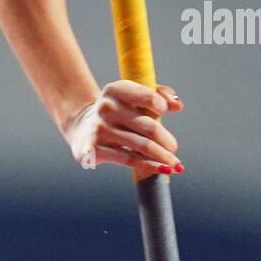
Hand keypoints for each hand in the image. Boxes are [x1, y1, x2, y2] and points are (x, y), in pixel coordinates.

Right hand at [64, 80, 183, 177]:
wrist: (82, 128)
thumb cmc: (118, 111)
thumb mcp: (133, 96)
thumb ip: (159, 94)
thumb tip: (178, 106)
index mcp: (115, 90)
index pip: (149, 97)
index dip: (161, 106)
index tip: (164, 112)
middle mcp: (106, 107)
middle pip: (149, 127)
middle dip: (167, 141)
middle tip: (173, 148)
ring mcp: (99, 129)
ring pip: (143, 146)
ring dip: (164, 157)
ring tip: (175, 164)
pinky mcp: (94, 149)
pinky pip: (130, 160)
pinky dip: (150, 167)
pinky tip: (163, 170)